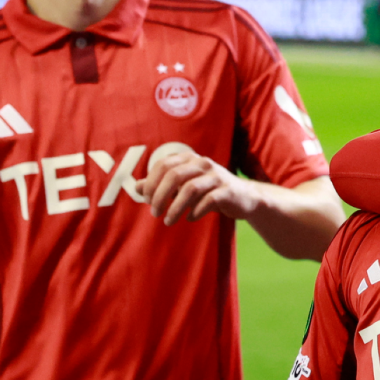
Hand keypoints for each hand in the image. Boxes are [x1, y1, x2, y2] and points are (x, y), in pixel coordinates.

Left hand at [143, 151, 262, 224]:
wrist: (243, 197)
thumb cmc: (207, 191)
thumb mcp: (183, 186)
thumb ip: (160, 185)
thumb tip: (136, 186)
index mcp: (190, 158)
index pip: (164, 165)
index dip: (151, 182)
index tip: (145, 199)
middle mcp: (203, 163)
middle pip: (174, 175)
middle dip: (160, 196)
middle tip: (154, 212)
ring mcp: (217, 176)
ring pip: (190, 189)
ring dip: (175, 208)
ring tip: (168, 221)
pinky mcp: (228, 191)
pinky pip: (208, 201)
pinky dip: (195, 212)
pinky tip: (189, 219)